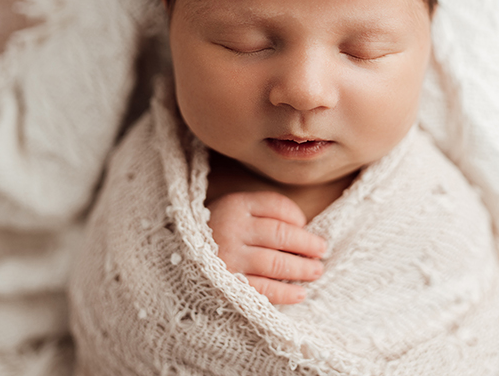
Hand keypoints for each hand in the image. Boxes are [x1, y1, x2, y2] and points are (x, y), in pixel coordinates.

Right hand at [207, 191, 326, 304]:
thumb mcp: (235, 209)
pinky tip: (300, 293)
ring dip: (301, 269)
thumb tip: (303, 226)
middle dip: (307, 244)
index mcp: (236, 206)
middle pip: (280, 235)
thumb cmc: (217, 230)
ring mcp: (229, 258)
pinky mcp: (228, 284)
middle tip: (322, 251)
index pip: (276, 207)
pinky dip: (285, 293)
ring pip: (275, 263)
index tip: (306, 226)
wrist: (176, 256)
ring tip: (316, 271)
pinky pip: (263, 290)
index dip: (297, 217)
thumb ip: (266, 211)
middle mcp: (232, 229)